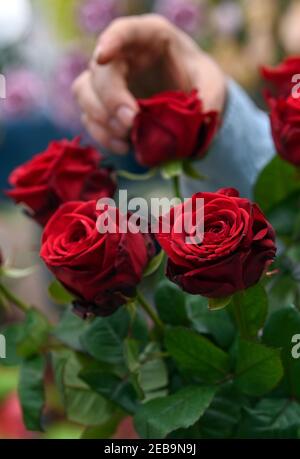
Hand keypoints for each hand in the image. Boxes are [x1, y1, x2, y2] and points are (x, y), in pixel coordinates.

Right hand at [72, 14, 226, 154]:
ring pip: (84, 93)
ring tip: (127, 138)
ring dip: (101, 119)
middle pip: (99, 71)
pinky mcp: (103, 105)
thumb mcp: (213, 83)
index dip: (111, 41)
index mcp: (150, 38)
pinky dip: (104, 136)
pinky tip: (125, 147)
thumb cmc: (198, 80)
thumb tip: (197, 125)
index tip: (102, 57)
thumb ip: (210, 98)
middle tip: (130, 123)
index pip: (123, 31)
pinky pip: (90, 119)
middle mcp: (123, 55)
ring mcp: (109, 81)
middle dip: (110, 99)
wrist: (189, 96)